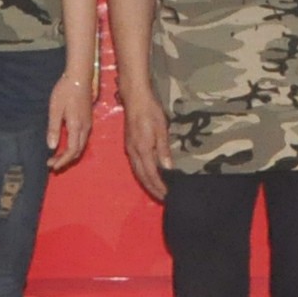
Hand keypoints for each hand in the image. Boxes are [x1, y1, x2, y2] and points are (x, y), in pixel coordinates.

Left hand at [47, 67, 94, 171]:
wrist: (80, 76)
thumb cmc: (65, 91)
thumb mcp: (55, 109)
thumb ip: (54, 128)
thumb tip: (51, 146)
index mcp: (76, 126)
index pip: (72, 150)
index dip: (62, 160)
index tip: (52, 166)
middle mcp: (85, 128)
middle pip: (78, 151)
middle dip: (66, 160)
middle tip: (52, 165)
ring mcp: (88, 124)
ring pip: (81, 145)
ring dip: (70, 154)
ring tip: (57, 157)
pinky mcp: (88, 119)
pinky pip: (82, 139)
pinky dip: (74, 146)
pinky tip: (66, 144)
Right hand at [120, 84, 169, 203]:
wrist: (135, 98)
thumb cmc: (150, 111)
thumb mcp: (161, 129)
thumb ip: (163, 150)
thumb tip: (167, 168)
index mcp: (142, 150)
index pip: (151, 174)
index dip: (159, 186)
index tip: (167, 195)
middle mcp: (134, 152)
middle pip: (142, 176)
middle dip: (152, 188)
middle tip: (163, 198)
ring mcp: (130, 149)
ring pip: (137, 172)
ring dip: (147, 183)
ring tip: (156, 190)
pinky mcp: (129, 145)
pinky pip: (135, 165)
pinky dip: (142, 174)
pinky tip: (148, 174)